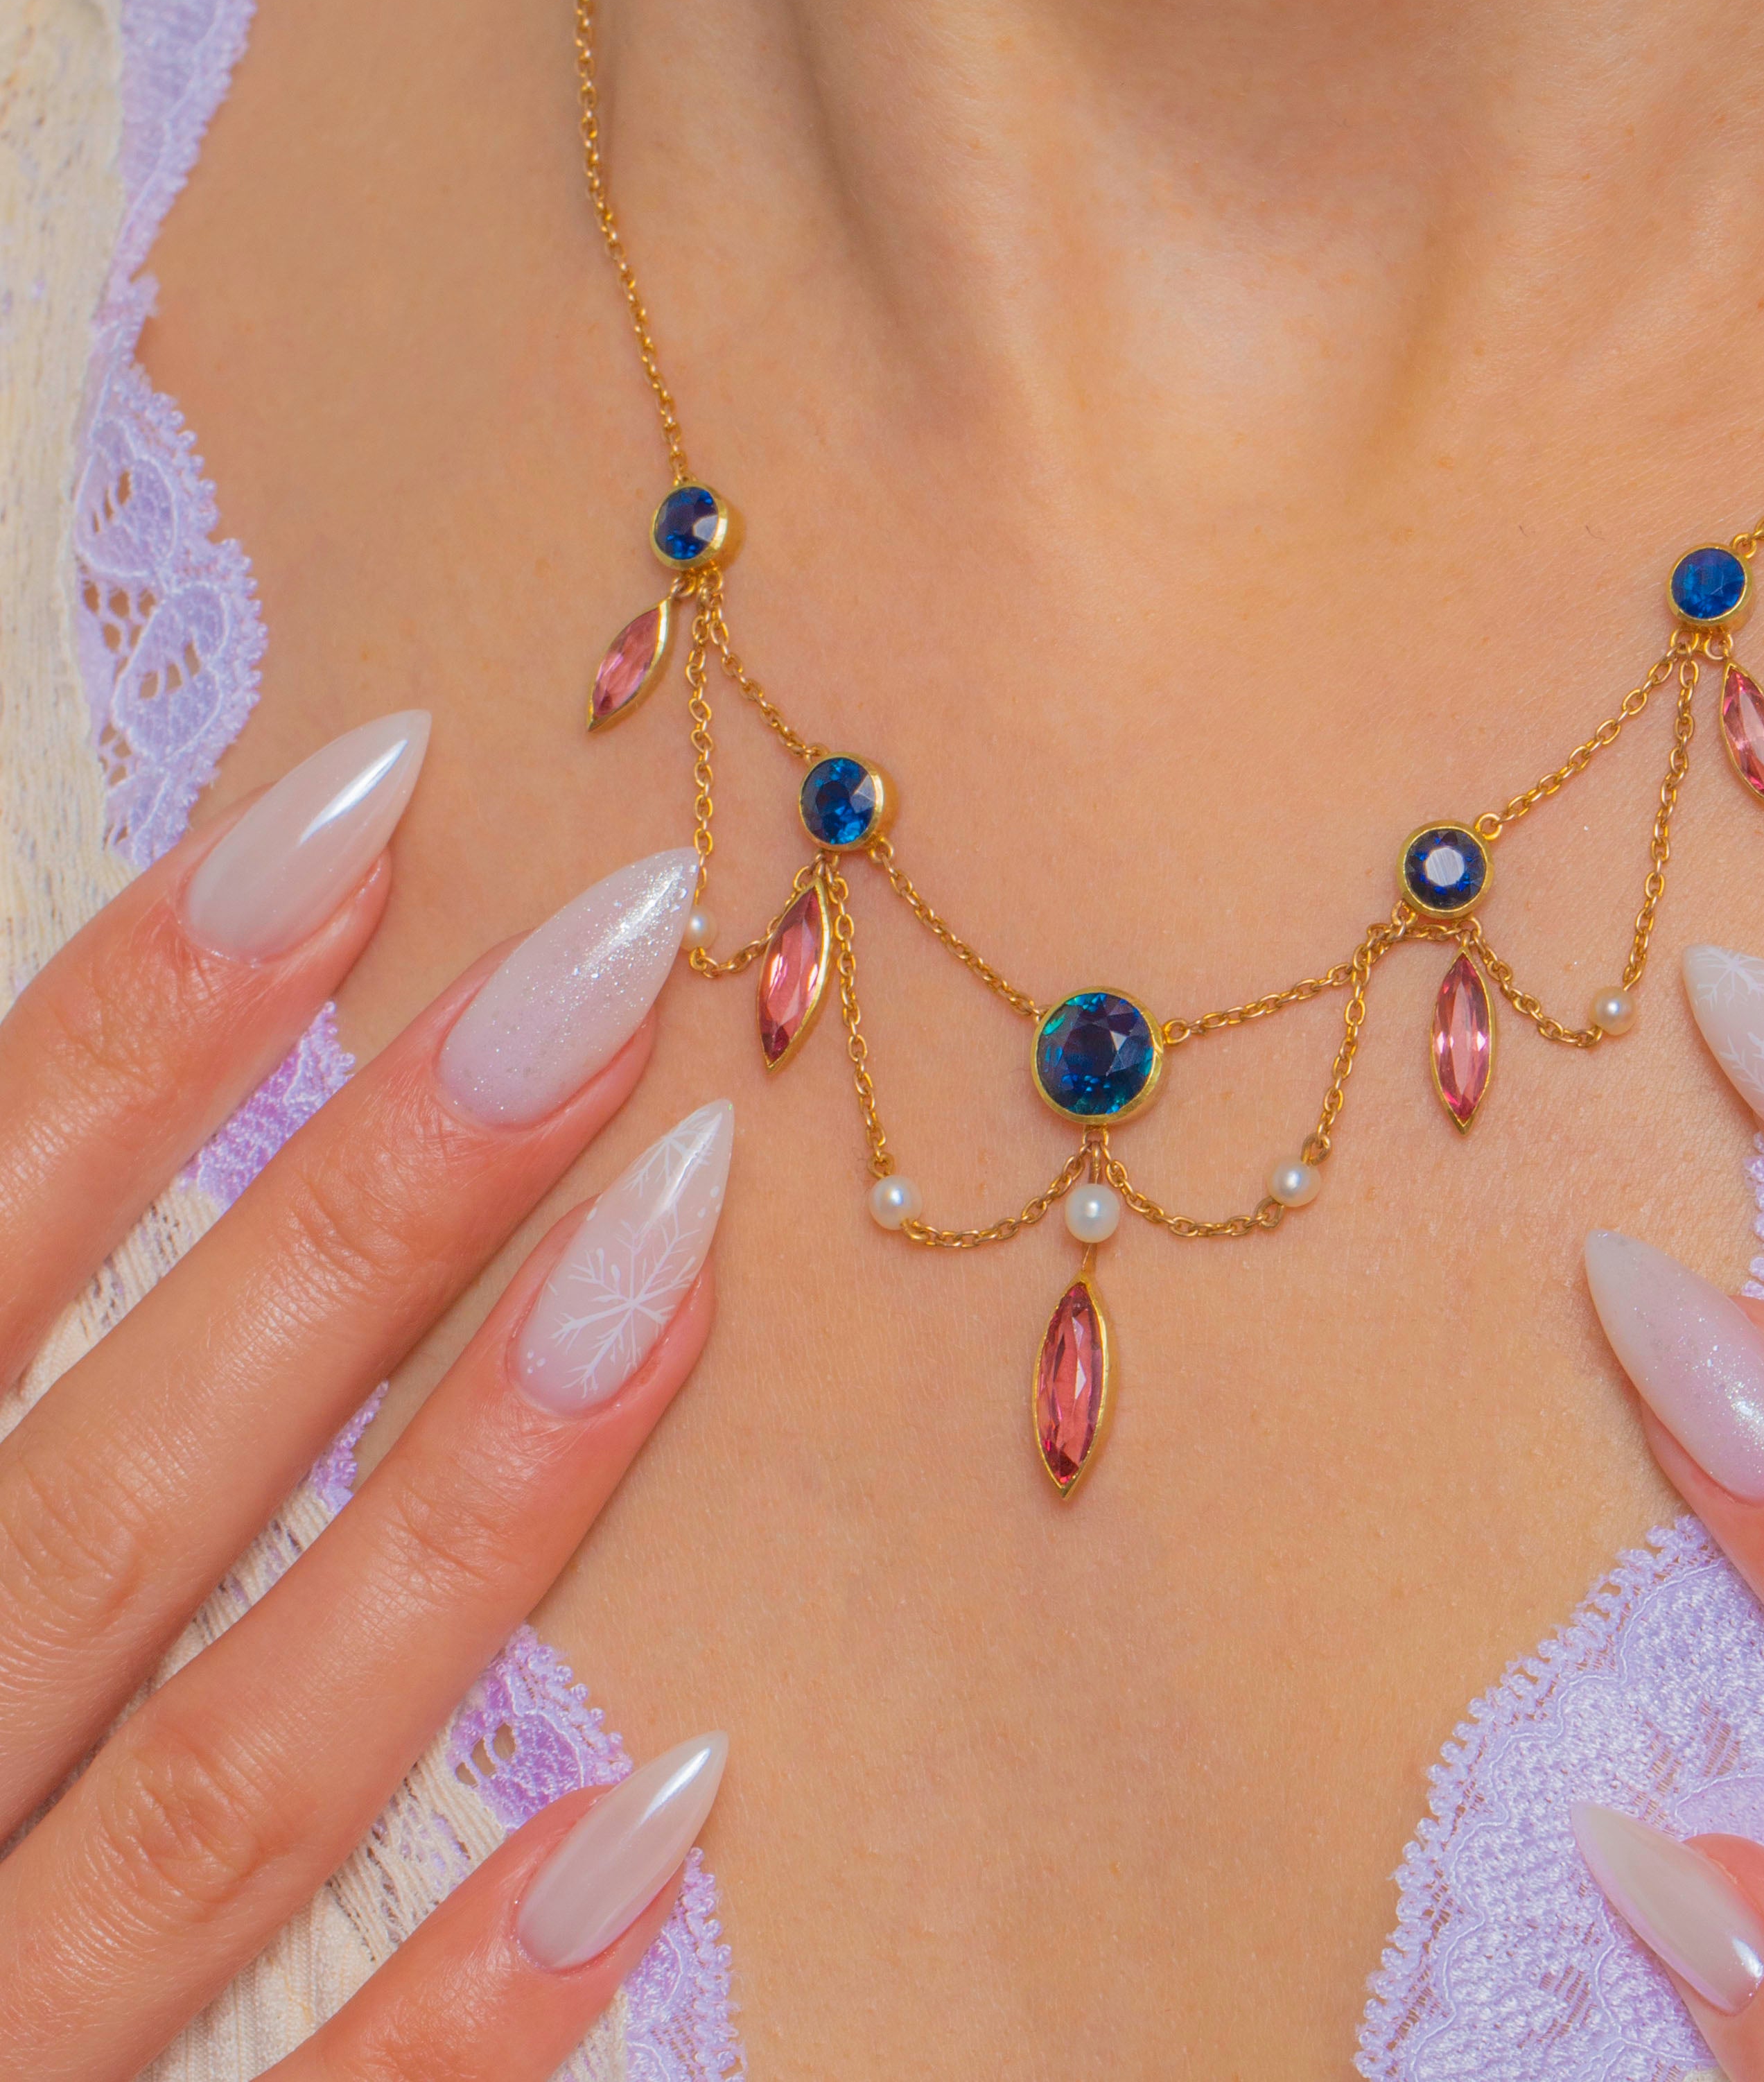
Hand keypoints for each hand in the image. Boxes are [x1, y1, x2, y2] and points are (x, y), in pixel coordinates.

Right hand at [0, 713, 729, 2081]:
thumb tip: (85, 1115)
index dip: (140, 1022)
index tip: (369, 797)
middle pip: (110, 1492)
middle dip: (364, 1213)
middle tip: (614, 963)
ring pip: (222, 1781)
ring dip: (467, 1519)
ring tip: (684, 1250)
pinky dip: (463, 2008)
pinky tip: (669, 1802)